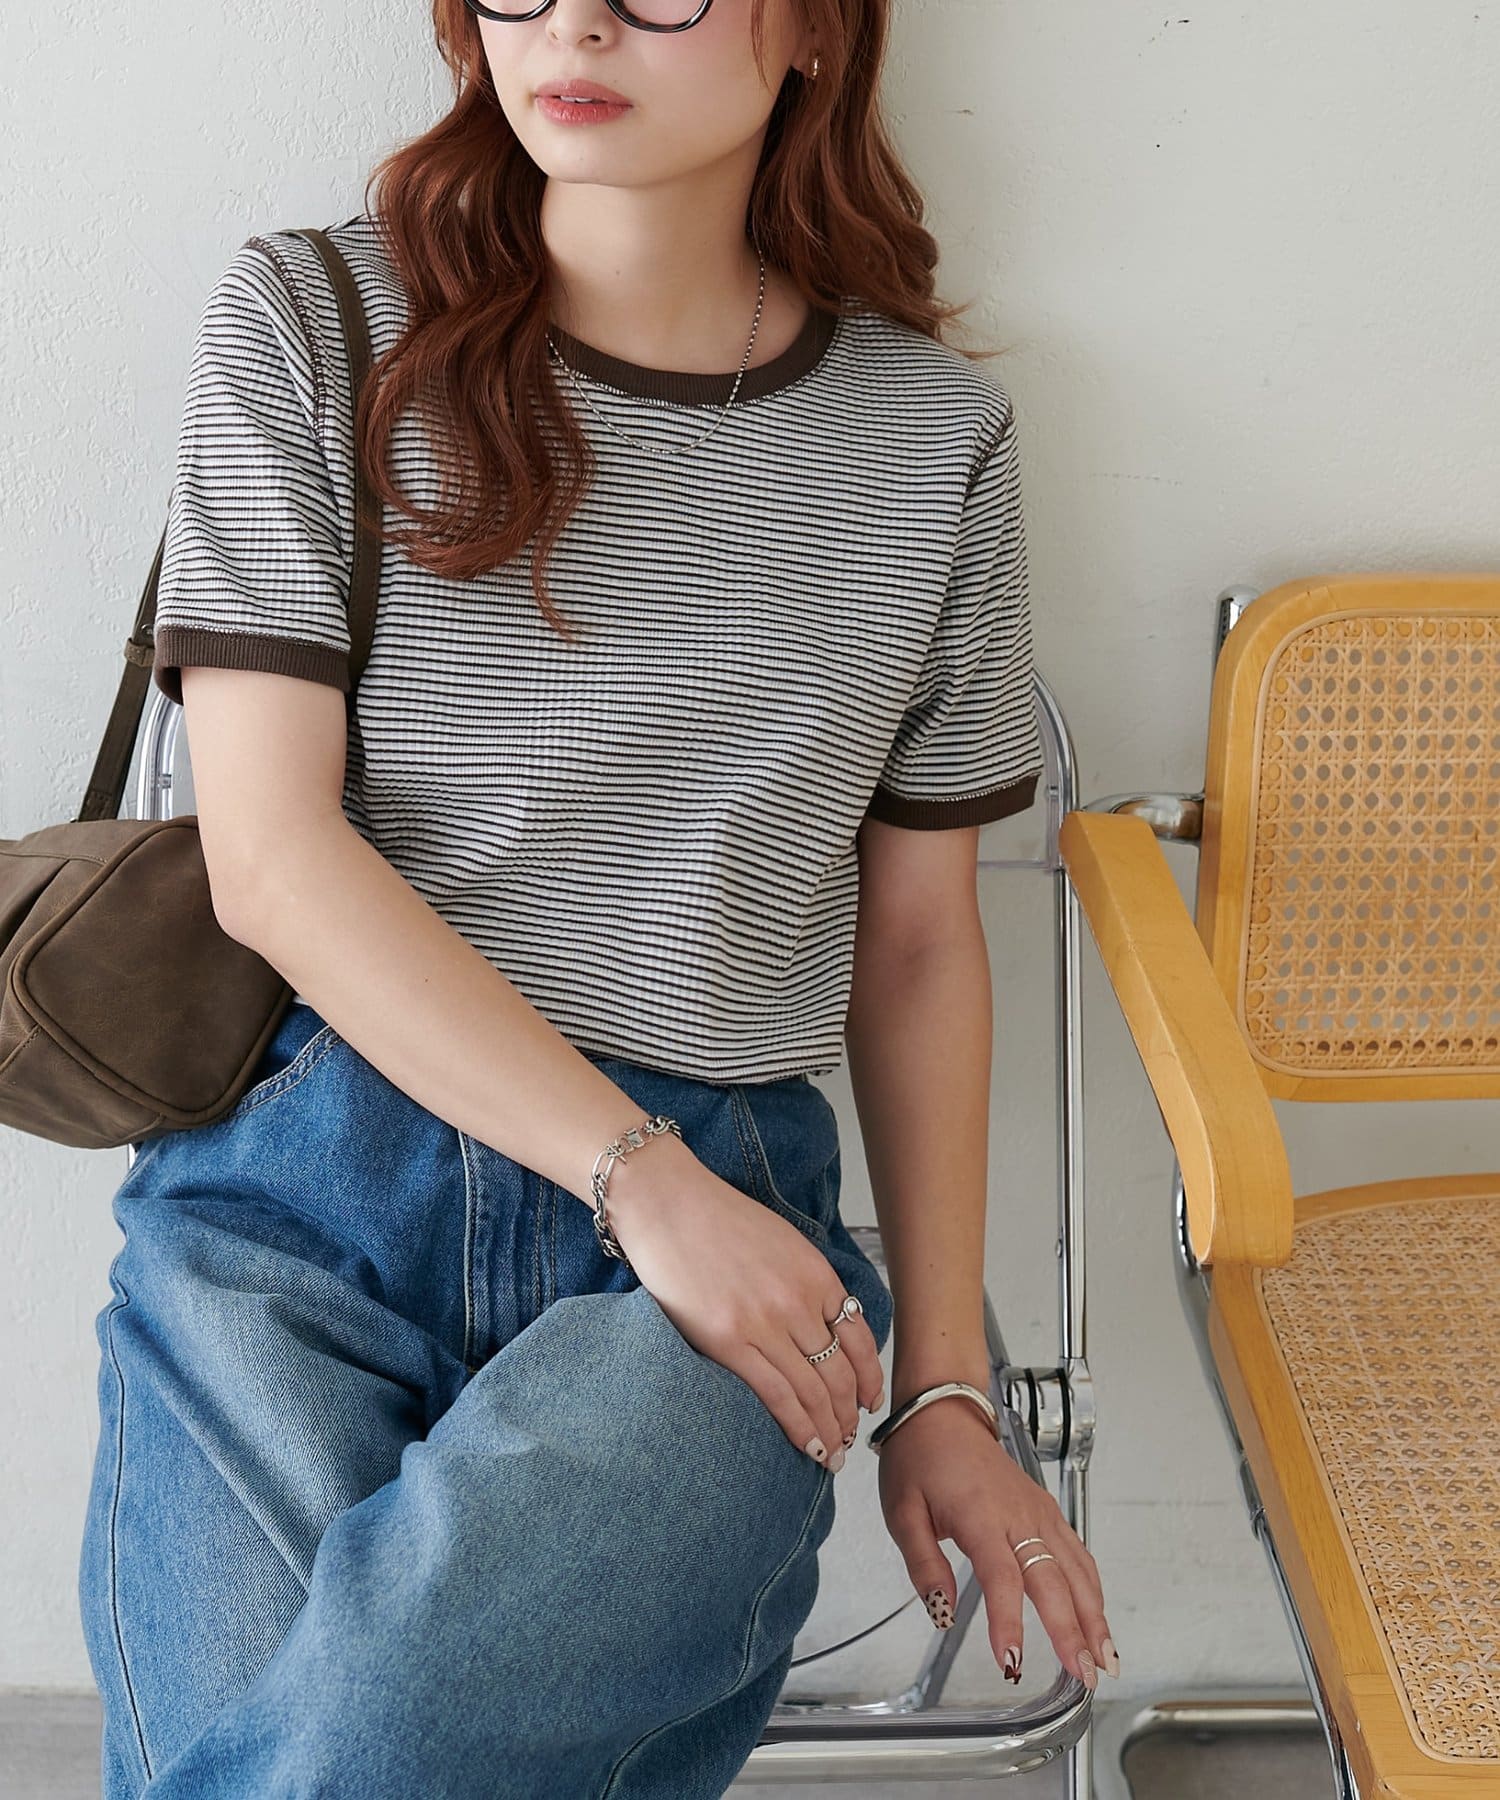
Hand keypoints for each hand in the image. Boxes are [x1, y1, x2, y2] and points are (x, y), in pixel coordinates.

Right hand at [604, 1133, 883, 1467]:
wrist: (666, 1203)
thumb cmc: (716, 1219)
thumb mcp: (781, 1241)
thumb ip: (804, 1282)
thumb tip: (819, 1325)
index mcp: (816, 1274)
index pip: (859, 1340)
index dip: (868, 1379)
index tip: (867, 1403)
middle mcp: (799, 1301)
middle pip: (841, 1373)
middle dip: (849, 1413)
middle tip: (849, 1437)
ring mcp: (766, 1323)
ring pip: (814, 1392)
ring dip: (830, 1429)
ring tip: (833, 1453)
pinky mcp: (730, 1342)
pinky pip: (778, 1396)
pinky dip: (800, 1428)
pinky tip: (810, 1447)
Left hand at [877, 1396, 1117, 1688]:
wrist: (942, 1412)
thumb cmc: (920, 1459)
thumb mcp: (901, 1512)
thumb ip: (924, 1566)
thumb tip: (942, 1613)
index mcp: (979, 1515)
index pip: (1001, 1578)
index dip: (1008, 1623)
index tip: (1010, 1663)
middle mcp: (1018, 1513)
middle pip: (1053, 1578)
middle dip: (1072, 1631)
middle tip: (1085, 1675)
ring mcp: (1038, 1510)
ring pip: (1076, 1568)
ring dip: (1095, 1615)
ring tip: (1105, 1659)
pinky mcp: (1045, 1508)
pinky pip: (1076, 1552)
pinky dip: (1092, 1588)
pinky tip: (1097, 1616)